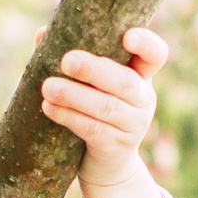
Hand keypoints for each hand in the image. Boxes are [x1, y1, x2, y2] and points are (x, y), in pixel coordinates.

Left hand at [39, 26, 167, 189]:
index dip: (146, 44)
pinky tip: (49, 108)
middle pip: (125, 82)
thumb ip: (75, 57)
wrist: (105, 163)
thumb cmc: (94, 111)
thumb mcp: (92, 84)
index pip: (155, 54)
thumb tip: (42, 34)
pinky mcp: (117, 146)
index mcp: (141, 74)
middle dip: (94, 69)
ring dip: (74, 95)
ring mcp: (134, 125)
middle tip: (66, 61)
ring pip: (106, 107)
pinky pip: (92, 129)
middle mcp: (143, 98)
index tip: (127, 37)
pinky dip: (69, 117)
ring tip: (48, 87)